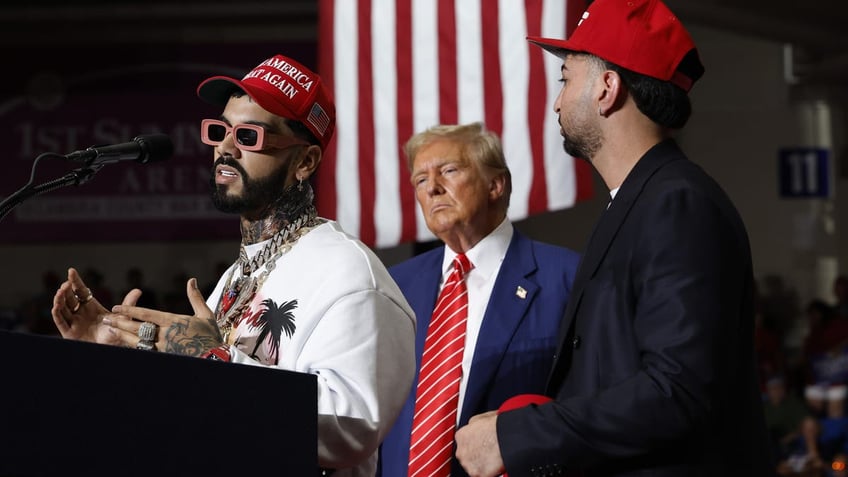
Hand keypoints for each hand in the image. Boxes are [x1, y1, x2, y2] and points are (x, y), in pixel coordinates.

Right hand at [52, 267, 140, 343]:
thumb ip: (128, 304)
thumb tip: (138, 291)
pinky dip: (57, 314)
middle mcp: (80, 312)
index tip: (71, 271)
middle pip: (70, 298)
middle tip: (66, 284)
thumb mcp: (123, 317)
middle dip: (67, 290)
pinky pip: (61, 322)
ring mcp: (74, 322)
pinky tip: (56, 306)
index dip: (75, 281)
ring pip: (63, 308)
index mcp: (91, 306)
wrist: (113, 349)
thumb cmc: (117, 333)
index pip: (81, 291)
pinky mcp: (69, 333)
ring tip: (61, 291)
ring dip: (60, 299)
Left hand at [103, 277, 220, 356]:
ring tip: (111, 331)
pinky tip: (124, 345)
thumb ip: (195, 297)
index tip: (117, 307)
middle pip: (138, 327)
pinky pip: (145, 352)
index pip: (147, 314)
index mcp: (174, 321)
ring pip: (138, 341)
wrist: (216, 358)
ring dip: (123, 336)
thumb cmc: (211, 336)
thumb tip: (191, 280)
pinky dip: (133, 348)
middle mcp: (166, 334)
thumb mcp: (205, 314)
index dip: (130, 310)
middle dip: (120, 323)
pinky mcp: (165, 357)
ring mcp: (164, 348)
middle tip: (106, 319)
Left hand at [455, 410, 504, 476]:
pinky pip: (481, 475)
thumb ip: (473, 425)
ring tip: (494, 458)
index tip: (482, 446)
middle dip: (476, 457)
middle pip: (467, 457)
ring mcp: (468, 464)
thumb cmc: (498, 426)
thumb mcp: (481, 418)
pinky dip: (488, 472)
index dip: (475, 445)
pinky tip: (495, 465)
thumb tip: (473, 426)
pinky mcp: (477, 474)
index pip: (464, 444)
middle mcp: (461, 451)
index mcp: (460, 436)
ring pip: (473, 468)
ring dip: (481, 465)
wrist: (507, 437)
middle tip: (489, 453)